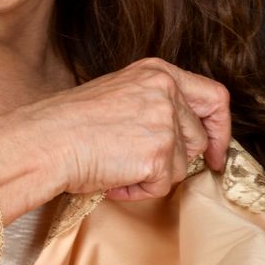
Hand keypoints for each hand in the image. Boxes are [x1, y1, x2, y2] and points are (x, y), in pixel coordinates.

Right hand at [33, 58, 231, 199]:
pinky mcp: (159, 154)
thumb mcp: (120, 95)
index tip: (216, 151)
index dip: (220, 129)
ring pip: (181, 166)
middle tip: (144, 170)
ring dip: (151, 176)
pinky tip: (112, 179)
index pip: (213, 97)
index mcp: (158, 73)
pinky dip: (137, 191)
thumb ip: (155, 105)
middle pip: (197, 138)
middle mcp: (166, 91)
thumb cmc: (68, 124)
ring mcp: (165, 122)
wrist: (44, 141)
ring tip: (115, 168)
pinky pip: (161, 186)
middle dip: (175, 161)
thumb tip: (182, 137)